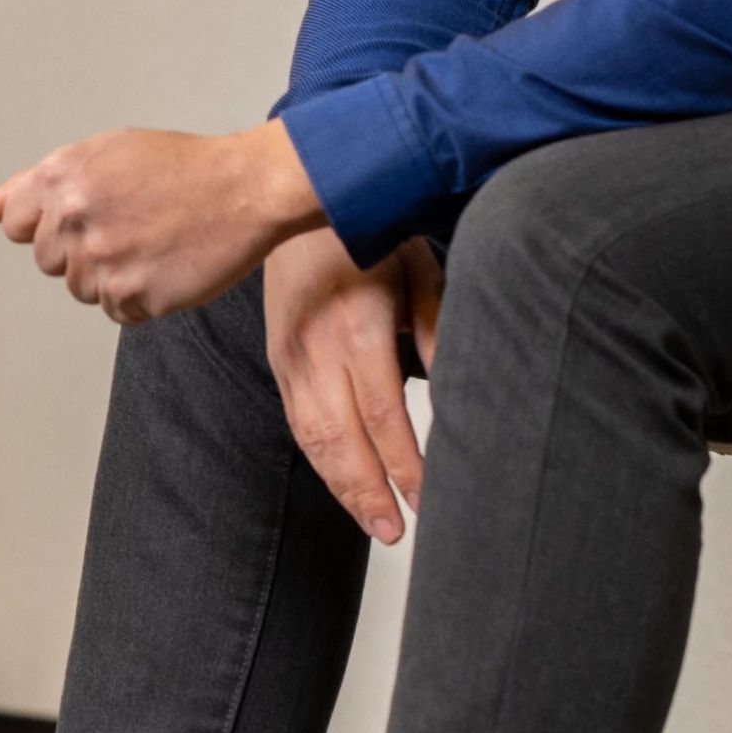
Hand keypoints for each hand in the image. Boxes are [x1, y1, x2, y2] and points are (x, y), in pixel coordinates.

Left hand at [0, 122, 323, 322]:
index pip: (16, 225)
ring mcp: (103, 259)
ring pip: (82, 290)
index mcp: (60, 176)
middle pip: (50, 262)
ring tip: (151, 242)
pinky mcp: (135, 293)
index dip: (52, 223)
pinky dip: (140, 297)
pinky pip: (117, 312)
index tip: (88, 215)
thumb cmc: (177, 168)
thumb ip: (31, 184)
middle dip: (82, 249)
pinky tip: (165, 265)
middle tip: (130, 224)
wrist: (247, 188)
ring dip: (112, 276)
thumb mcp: (102, 154)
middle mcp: (74, 217)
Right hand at [264, 229, 441, 543]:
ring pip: (313, 439)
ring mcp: (289, 358)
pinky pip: (298, 423)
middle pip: (341, 439)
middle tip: (397, 531)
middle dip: (370, 492)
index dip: (405, 463)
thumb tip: (454, 386)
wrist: (291, 201)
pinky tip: (343, 484)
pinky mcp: (277, 361)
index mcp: (353, 327)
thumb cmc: (364, 232)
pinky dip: (321, 461)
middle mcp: (314, 349)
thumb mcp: (418, 268)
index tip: (429, 496)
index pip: (382, 414)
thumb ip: (434, 329)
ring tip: (375, 523)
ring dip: (343, 487)